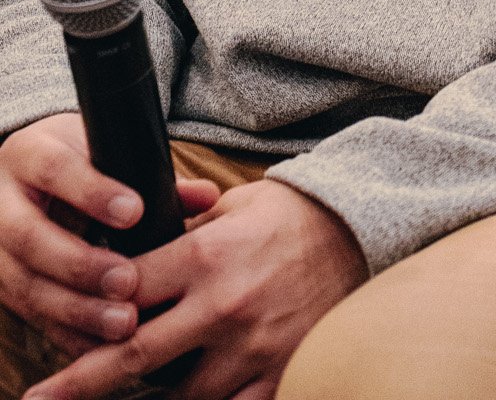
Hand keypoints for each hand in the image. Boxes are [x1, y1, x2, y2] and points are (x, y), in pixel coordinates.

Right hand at [0, 113, 218, 358]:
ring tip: (124, 323)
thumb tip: (208, 196)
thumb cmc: (78, 159)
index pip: (56, 169)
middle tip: (128, 282)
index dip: (92, 193)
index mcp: (30, 153)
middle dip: (80, 264)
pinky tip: (100, 346)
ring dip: (75, 309)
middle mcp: (3, 202)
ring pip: (24, 285)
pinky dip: (65, 333)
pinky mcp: (1, 286)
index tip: (134, 212)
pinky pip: (29, 315)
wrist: (28, 173)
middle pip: (30, 237)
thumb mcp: (104, 150)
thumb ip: (152, 173)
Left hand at [25, 176, 366, 399]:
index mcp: (209, 257)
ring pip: (180, 397)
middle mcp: (225, 306)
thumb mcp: (232, 208)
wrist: (361, 228)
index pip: (130, 290)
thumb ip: (183, 237)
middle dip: (82, 380)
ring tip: (126, 398)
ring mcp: (253, 347)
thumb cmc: (291, 213)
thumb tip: (132, 256)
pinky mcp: (280, 372)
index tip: (60, 326)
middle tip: (41, 398)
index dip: (91, 309)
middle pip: (136, 356)